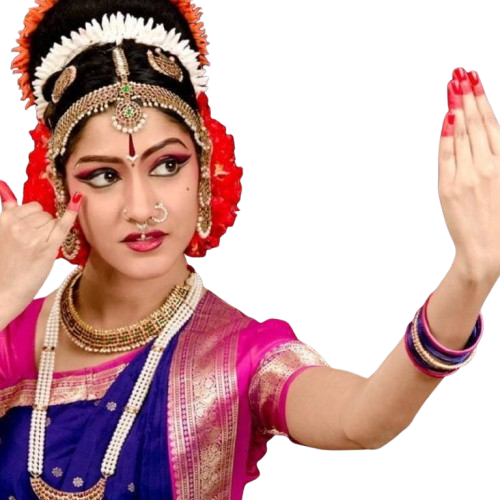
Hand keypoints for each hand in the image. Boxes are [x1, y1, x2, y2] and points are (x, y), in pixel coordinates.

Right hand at [0, 179, 82, 313]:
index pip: (32, 207)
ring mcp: (34, 237)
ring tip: (39, 247)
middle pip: (44, 214)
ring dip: (51, 231)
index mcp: (4, 220)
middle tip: (35, 242)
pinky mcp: (47, 249)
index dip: (35, 217)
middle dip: (44, 225)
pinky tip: (78, 201)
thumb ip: (5, 216)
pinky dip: (71, 214)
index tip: (33, 228)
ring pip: (53, 221)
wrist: (2, 293)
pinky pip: (62, 227)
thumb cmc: (1, 265)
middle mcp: (18, 225)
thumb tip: (10, 199)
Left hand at [438, 67, 499, 283]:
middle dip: (468, 95)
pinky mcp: (448, 188)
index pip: (493, 123)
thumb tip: (490, 130)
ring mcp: (466, 176)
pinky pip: (446, 156)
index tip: (475, 79)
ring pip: (461, 134)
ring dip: (456, 107)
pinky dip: (446, 136)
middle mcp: (488, 166)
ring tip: (451, 86)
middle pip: (476, 123)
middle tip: (460, 73)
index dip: (483, 98)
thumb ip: (499, 155)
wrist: (487, 250)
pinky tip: (446, 117)